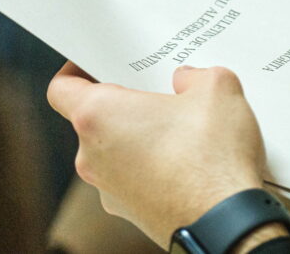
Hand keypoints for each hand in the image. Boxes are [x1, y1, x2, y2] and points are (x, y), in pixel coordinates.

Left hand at [47, 64, 265, 246]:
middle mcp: (92, 157)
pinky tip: (191, 159)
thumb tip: (188, 81)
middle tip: (159, 90)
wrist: (228, 225)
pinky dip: (154, 166)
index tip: (97, 63)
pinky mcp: (132, 213)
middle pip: (94, 119)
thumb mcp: (217, 90)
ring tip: (185, 127)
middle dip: (127, 103)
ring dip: (142, 137)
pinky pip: (135, 177)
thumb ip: (197, 75)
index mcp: (98, 117)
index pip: (62, 89)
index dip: (77, 70)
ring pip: (116, 150)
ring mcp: (109, 190)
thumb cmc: (211, 161)